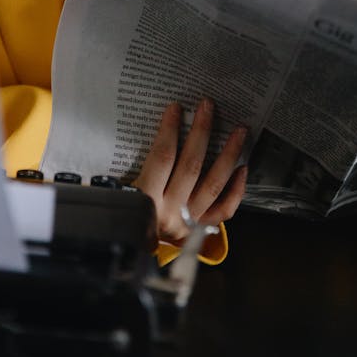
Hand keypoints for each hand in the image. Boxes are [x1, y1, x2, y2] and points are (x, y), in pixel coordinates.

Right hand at [133, 98, 247, 245]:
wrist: (126, 249)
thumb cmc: (119, 212)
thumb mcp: (115, 190)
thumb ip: (126, 166)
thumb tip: (130, 128)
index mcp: (145, 201)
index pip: (162, 159)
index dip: (169, 131)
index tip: (176, 108)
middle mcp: (169, 213)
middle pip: (191, 167)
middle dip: (202, 133)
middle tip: (208, 107)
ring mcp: (187, 223)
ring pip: (213, 185)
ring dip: (228, 155)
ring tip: (238, 132)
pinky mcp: (199, 230)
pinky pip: (223, 210)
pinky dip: (235, 190)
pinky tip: (242, 168)